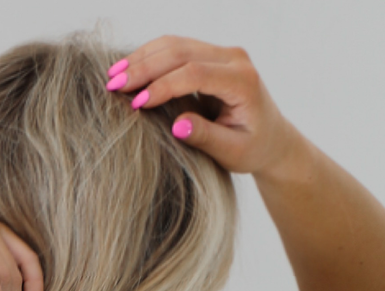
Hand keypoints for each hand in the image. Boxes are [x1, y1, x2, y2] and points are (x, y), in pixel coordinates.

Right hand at [105, 37, 292, 176]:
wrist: (271, 137)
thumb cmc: (253, 149)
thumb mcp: (232, 153)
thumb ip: (206, 138)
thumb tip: (176, 126)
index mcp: (242, 81)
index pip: (195, 73)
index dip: (162, 86)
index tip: (136, 104)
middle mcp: (234, 58)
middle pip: (181, 51)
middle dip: (144, 67)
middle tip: (112, 85)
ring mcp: (222, 52)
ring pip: (175, 44)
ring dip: (141, 58)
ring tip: (112, 76)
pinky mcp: (210, 54)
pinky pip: (176, 48)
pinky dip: (150, 57)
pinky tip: (128, 69)